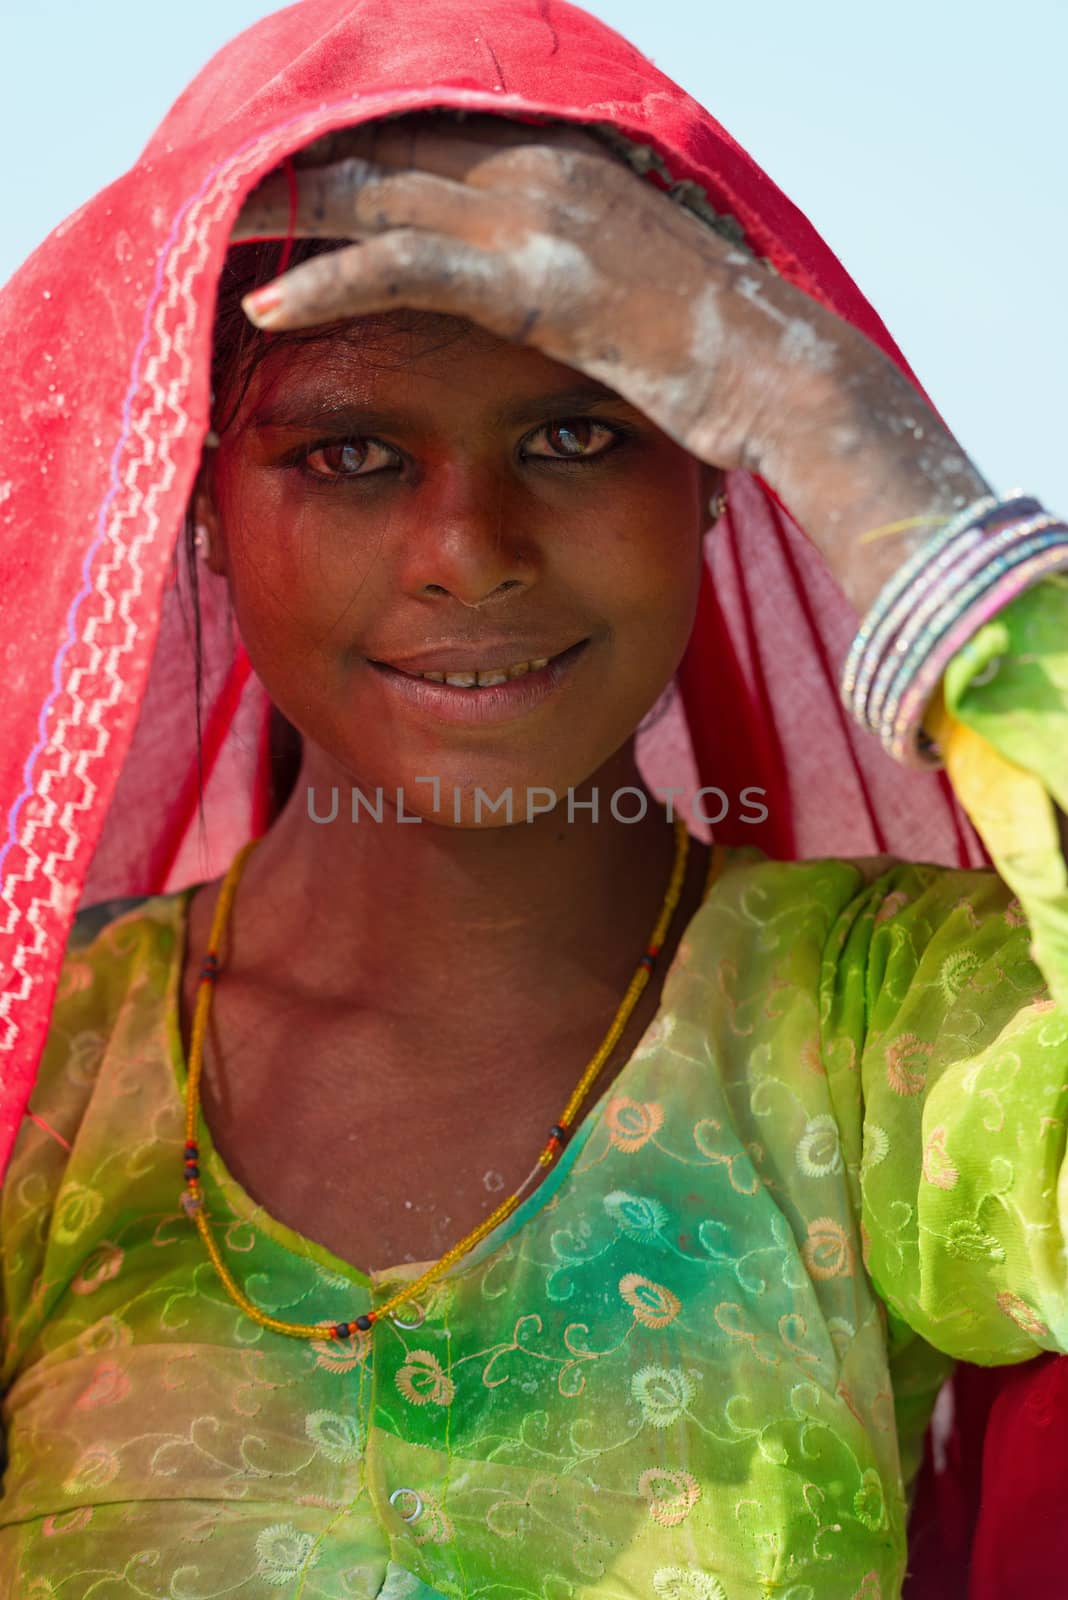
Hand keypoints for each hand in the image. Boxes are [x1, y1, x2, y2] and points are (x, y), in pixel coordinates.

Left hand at [233, 115, 989, 614]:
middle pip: (390, 153)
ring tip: (210, 235)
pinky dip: (327, 285)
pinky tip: (264, 307)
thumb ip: (582, 277)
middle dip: (300, 172)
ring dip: (289, 213)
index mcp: (567, 166)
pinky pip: (403, 267)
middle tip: (218, 193)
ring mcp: (539, 217)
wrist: (791, 384)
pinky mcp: (533, 279)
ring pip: (379, 193)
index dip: (354, 162)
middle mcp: (545, 170)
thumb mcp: (640, 300)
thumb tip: (552, 304)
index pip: (431, 146)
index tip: (286, 184)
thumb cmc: (724, 361)